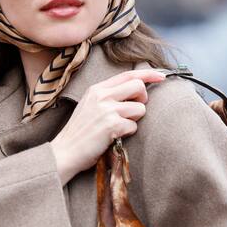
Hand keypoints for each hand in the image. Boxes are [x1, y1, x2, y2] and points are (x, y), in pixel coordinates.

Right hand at [50, 68, 165, 184]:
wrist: (65, 152)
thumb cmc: (80, 133)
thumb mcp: (90, 106)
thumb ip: (108, 96)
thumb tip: (135, 90)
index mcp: (97, 89)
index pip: (128, 74)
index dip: (148, 74)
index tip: (161, 77)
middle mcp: (102, 95)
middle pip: (138, 86)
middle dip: (143, 100)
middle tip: (133, 112)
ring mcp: (107, 109)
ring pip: (140, 109)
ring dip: (134, 121)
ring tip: (118, 128)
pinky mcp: (112, 125)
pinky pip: (134, 127)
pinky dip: (127, 134)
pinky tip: (114, 137)